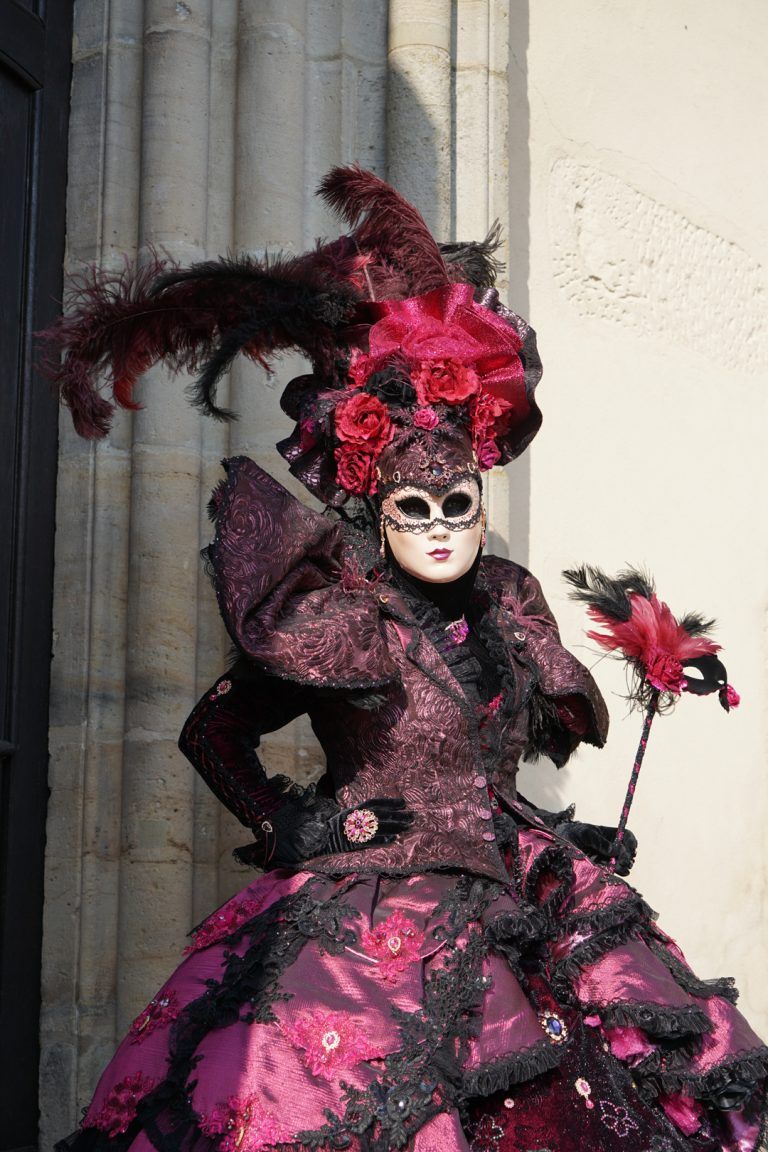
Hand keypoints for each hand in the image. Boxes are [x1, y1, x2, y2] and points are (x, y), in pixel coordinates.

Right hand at [265, 796, 412, 868]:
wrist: (312, 839)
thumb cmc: (327, 828)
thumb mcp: (341, 817)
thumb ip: (355, 815)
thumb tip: (370, 813)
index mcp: (352, 810)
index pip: (374, 803)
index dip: (389, 802)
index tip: (403, 802)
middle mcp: (354, 818)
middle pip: (380, 815)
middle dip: (398, 816)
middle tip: (413, 817)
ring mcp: (353, 830)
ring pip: (378, 827)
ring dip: (395, 826)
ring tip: (409, 827)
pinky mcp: (352, 843)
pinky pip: (369, 841)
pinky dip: (382, 840)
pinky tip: (394, 840)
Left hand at [556, 819, 637, 876]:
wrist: (560, 843)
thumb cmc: (574, 834)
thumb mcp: (586, 834)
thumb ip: (599, 841)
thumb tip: (614, 851)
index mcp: (610, 835)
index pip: (627, 837)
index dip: (631, 842)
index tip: (631, 849)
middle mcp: (611, 847)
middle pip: (627, 852)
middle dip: (627, 857)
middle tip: (624, 862)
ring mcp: (607, 858)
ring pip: (622, 864)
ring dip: (624, 866)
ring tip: (621, 868)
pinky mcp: (602, 869)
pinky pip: (612, 871)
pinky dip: (617, 872)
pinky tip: (617, 872)